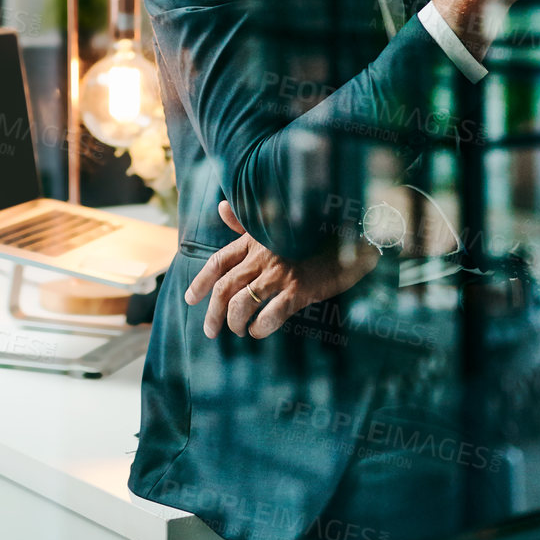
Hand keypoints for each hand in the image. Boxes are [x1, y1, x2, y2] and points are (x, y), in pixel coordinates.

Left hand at [183, 201, 379, 338]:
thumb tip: (220, 207)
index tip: (189, 299)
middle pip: (224, 288)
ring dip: (233, 323)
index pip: (218, 261)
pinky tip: (259, 332)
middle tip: (209, 330)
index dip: (200, 281)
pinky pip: (270, 315)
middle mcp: (262, 256)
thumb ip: (245, 222)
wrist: (349, 239)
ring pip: (241, 303)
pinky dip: (259, 328)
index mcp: (253, 241)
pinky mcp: (299, 290)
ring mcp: (280, 273)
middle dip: (212, 313)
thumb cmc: (310, 236)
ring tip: (238, 331)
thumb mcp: (274, 225)